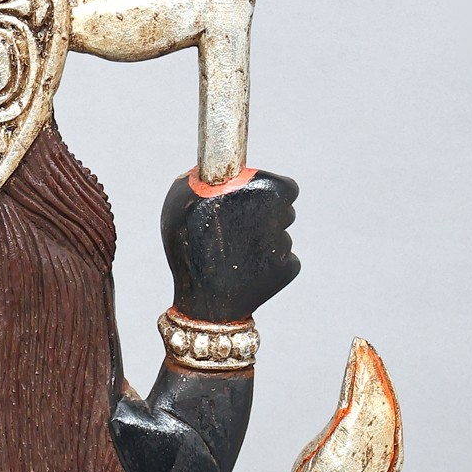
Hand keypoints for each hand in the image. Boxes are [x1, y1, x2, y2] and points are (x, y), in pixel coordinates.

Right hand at [160, 168, 299, 321]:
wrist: (202, 303)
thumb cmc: (188, 246)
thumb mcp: (182, 201)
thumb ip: (204, 179)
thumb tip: (212, 168)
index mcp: (264, 191)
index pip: (286, 187)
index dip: (267, 193)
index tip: (251, 203)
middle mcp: (280, 215)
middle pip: (285, 211)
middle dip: (265, 217)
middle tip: (238, 231)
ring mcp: (286, 244)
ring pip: (281, 237)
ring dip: (264, 244)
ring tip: (236, 256)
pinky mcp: (288, 269)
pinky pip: (283, 261)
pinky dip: (268, 267)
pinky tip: (245, 272)